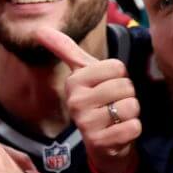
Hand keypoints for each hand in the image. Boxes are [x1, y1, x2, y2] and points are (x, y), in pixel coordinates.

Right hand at [42, 30, 139, 172]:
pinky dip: (133, 129)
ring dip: (131, 113)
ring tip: (116, 118)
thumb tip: (39, 29)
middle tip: (113, 104)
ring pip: (130, 106)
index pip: (117, 67)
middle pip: (125, 85)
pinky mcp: (100, 142)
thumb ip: (64, 49)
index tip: (107, 86)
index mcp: (73, 82)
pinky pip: (133, 126)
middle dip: (127, 96)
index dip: (119, 77)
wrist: (102, 143)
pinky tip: (119, 132)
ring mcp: (86, 123)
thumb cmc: (97, 101)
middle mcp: (75, 102)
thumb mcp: (82, 73)